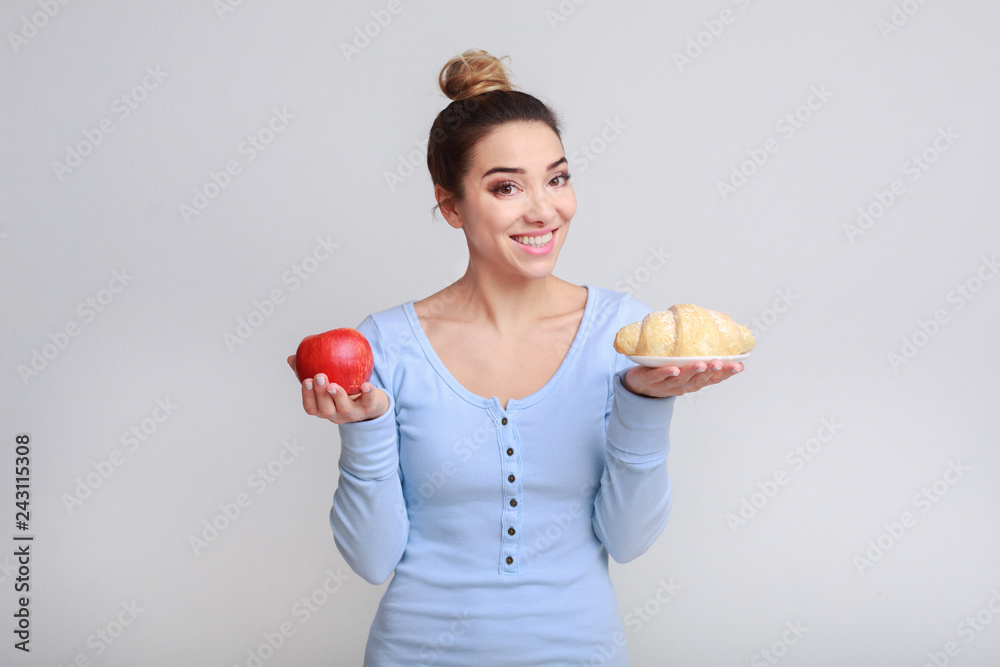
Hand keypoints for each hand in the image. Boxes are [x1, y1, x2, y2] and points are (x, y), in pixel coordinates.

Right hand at [287, 355, 388, 422]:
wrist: (370, 403)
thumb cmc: (342, 390)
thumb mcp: (326, 382)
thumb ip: (308, 371)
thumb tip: (291, 358)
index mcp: (323, 409)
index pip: (311, 408)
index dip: (307, 396)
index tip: (306, 380)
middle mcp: (336, 414)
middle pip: (326, 409)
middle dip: (321, 394)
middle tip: (319, 377)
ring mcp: (353, 413)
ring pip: (344, 408)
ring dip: (338, 395)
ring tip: (333, 384)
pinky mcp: (369, 408)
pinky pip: (368, 402)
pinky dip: (367, 394)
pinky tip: (365, 384)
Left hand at [622, 359, 743, 397]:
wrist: (640, 385)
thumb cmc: (667, 370)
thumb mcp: (686, 364)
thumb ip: (699, 353)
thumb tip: (717, 329)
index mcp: (694, 381)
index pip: (714, 378)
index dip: (727, 373)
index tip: (739, 365)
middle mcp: (683, 385)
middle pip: (700, 380)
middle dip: (712, 371)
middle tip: (721, 363)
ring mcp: (666, 384)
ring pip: (681, 379)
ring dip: (692, 371)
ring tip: (702, 364)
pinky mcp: (649, 379)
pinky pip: (658, 376)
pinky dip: (666, 373)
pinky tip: (674, 369)